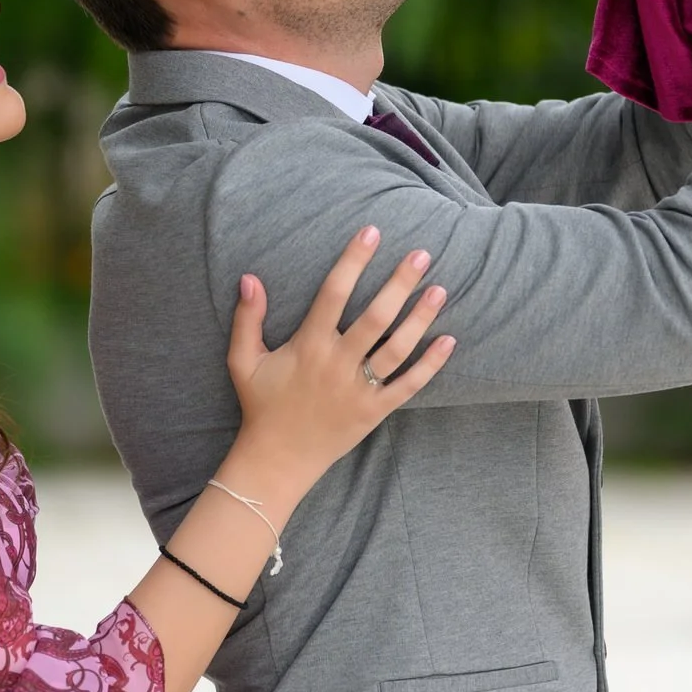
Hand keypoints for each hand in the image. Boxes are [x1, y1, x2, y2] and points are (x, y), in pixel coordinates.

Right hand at [226, 226, 454, 496]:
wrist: (277, 459)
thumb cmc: (261, 406)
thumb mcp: (243, 361)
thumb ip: (247, 319)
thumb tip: (250, 277)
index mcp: (308, 346)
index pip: (334, 293)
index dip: (353, 260)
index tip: (372, 232)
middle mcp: (338, 364)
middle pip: (376, 316)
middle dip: (400, 283)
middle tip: (422, 254)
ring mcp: (359, 389)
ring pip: (398, 348)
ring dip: (421, 318)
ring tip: (440, 289)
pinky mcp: (374, 412)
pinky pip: (408, 386)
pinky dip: (431, 365)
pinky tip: (449, 340)